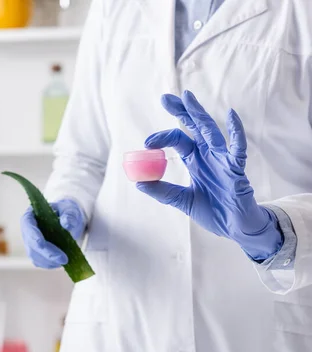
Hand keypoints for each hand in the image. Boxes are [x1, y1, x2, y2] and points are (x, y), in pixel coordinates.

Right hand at [21, 198, 85, 268]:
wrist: (69, 221)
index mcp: (31, 216)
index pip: (28, 226)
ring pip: (34, 256)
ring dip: (49, 261)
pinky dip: (50, 264)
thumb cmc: (66, 213)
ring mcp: (30, 243)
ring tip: (65, 260)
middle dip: (46, 253)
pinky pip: (39, 262)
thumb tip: (67, 224)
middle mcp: (27, 230)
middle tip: (63, 259)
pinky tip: (60, 262)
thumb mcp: (70, 210)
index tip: (42, 244)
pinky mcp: (35, 253)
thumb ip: (69, 216)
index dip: (33, 235)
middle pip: (31, 244)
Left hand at [137, 91, 282, 259]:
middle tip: (166, 98)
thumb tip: (139, 183)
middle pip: (194, 128)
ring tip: (188, 98)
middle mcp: (209, 155)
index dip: (162, 138)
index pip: (178, 140)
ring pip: (210, 132)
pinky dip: (236, 132)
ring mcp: (223, 160)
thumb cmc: (213, 212)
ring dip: (199, 115)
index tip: (146, 143)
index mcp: (195, 160)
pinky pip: (237, 148)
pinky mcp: (236, 169)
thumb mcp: (182, 201)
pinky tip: (231, 115)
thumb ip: (163, 191)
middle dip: (181, 112)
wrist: (235, 228)